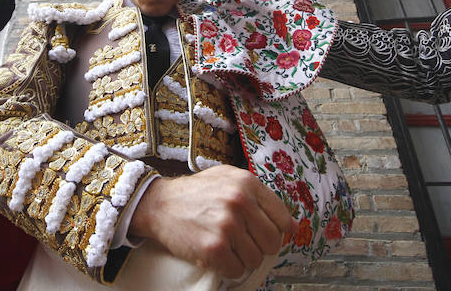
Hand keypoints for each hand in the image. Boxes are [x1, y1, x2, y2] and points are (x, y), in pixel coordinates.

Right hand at [128, 165, 296, 279]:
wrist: (159, 204)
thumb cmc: (195, 193)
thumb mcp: (228, 179)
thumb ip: (259, 196)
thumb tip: (291, 225)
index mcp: (247, 184)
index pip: (282, 218)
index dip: (276, 230)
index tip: (265, 234)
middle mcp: (239, 202)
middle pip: (272, 242)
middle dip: (259, 247)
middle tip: (242, 242)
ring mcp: (227, 226)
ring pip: (255, 259)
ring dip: (242, 259)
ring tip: (226, 247)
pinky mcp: (214, 248)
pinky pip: (236, 271)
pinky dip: (228, 269)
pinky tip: (217, 255)